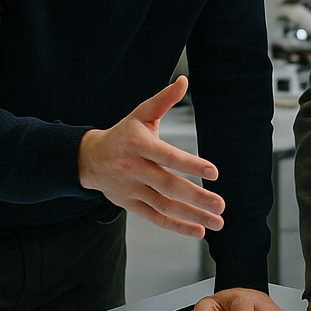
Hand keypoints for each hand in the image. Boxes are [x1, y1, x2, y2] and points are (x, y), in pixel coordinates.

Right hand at [78, 76, 224, 238]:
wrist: (89, 158)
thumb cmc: (123, 134)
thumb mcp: (141, 114)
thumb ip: (164, 100)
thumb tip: (184, 80)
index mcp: (139, 145)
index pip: (168, 156)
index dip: (190, 164)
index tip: (214, 172)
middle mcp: (134, 169)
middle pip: (168, 186)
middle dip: (196, 197)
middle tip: (221, 204)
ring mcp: (131, 189)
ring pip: (164, 206)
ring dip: (192, 216)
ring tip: (217, 221)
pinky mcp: (130, 205)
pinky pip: (156, 218)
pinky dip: (177, 226)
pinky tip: (198, 229)